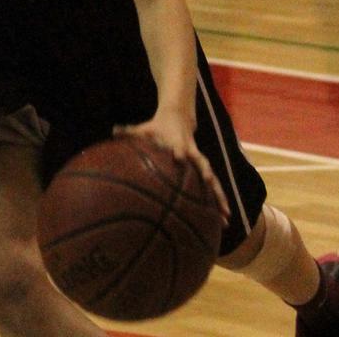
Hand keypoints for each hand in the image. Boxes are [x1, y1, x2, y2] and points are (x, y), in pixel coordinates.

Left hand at [113, 110, 230, 221]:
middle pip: (203, 167)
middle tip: (210, 191)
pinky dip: (218, 201)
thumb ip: (129, 131)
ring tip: (225, 218)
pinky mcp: (202, 169)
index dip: (179, 151)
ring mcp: (199, 163)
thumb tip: (113, 130)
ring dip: (219, 198)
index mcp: (177, 144)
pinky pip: (212, 188)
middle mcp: (192, 154)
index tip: (179, 158)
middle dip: (208, 180)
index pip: (179, 148)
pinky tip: (223, 219)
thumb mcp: (143, 128)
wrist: (178, 118)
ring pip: (213, 182)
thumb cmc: (157, 127)